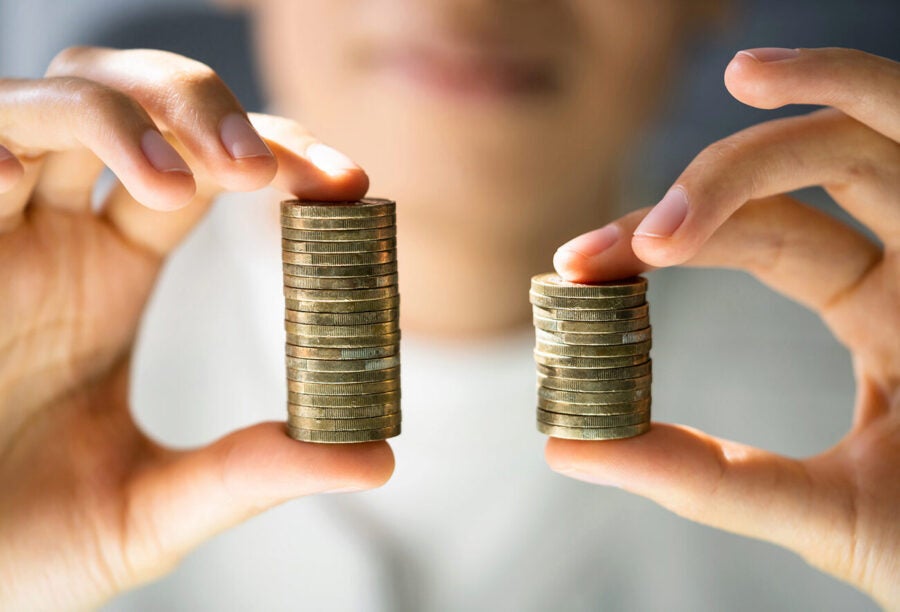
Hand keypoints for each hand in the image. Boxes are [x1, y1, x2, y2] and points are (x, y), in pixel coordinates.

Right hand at [0, 47, 392, 608]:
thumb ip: (253, 473)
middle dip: (202, 106)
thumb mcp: (154, 507)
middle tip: (258, 171)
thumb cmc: (28, 544)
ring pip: (52, 101)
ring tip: (179, 185)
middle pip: (134, 102)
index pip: (207, 168)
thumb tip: (378, 460)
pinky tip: (15, 181)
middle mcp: (57, 236)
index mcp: (113, 271)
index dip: (276, 154)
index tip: (346, 185)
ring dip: (121, 114)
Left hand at [546, 47, 899, 607]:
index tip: (577, 262)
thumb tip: (566, 447)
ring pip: (877, 137)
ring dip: (802, 104)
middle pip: (804, 180)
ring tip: (736, 82)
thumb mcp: (819, 510)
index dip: (669, 235)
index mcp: (882, 313)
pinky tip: (778, 79)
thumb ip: (699, 476)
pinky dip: (861, 94)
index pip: (763, 238)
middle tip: (620, 244)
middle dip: (709, 187)